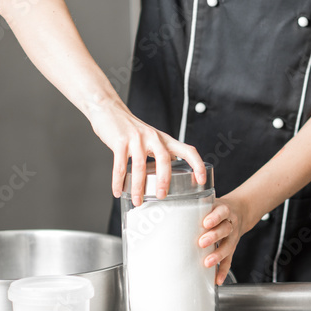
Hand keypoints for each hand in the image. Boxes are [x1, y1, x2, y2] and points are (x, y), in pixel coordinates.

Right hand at [88, 100, 205, 205]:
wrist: (109, 109)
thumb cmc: (131, 128)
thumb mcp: (152, 137)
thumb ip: (162, 151)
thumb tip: (172, 168)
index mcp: (164, 139)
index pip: (188, 150)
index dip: (197, 164)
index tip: (202, 180)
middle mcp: (153, 138)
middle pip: (164, 160)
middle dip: (164, 180)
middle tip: (162, 196)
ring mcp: (136, 139)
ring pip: (140, 166)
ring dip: (138, 186)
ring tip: (138, 201)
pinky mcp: (119, 141)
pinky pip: (120, 166)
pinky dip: (118, 181)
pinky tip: (118, 192)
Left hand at [199, 196, 248, 284]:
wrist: (240, 211)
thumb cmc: (217, 210)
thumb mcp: (210, 204)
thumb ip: (194, 209)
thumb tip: (165, 216)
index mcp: (224, 210)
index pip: (222, 212)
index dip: (215, 217)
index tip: (206, 223)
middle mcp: (230, 223)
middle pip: (225, 229)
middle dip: (214, 236)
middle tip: (201, 243)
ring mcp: (232, 237)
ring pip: (228, 246)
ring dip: (218, 255)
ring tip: (207, 262)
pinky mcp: (232, 248)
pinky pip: (229, 260)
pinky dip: (223, 270)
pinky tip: (217, 279)